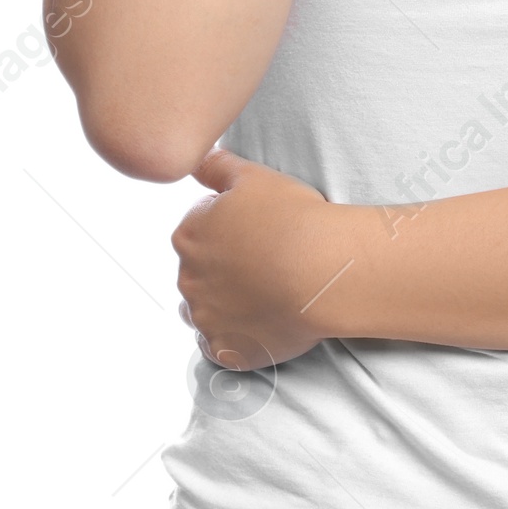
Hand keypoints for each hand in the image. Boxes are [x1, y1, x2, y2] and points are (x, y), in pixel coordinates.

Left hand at [172, 148, 345, 368]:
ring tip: (262, 292)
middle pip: (199, 270)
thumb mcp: (253, 176)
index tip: (258, 230)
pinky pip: (220, 345)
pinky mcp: (224, 350)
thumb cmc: (292, 218)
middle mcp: (186, 277)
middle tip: (265, 260)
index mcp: (188, 234)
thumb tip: (195, 158)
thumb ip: (216, 166)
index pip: (199, 229)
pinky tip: (259, 321)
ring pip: (205, 309)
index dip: (231, 228)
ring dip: (224, 302)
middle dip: (224, 267)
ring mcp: (204, 317)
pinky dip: (234, 336)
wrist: (321, 270)